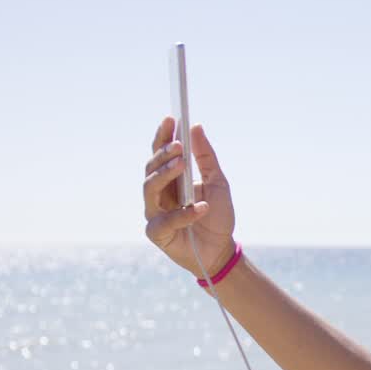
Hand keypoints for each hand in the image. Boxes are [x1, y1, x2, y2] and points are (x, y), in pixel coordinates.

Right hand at [143, 117, 237, 278]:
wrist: (221, 250)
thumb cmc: (217, 216)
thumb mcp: (217, 182)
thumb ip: (205, 157)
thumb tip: (196, 126)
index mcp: (170, 179)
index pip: (160, 154)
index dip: (163, 136)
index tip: (171, 119)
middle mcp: (158, 194)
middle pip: (151, 169)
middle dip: (163, 154)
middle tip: (178, 145)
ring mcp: (155, 213)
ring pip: (149, 189)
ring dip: (165, 175)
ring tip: (182, 164)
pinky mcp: (157, 233)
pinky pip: (165, 220)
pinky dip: (184, 213)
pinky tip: (201, 207)